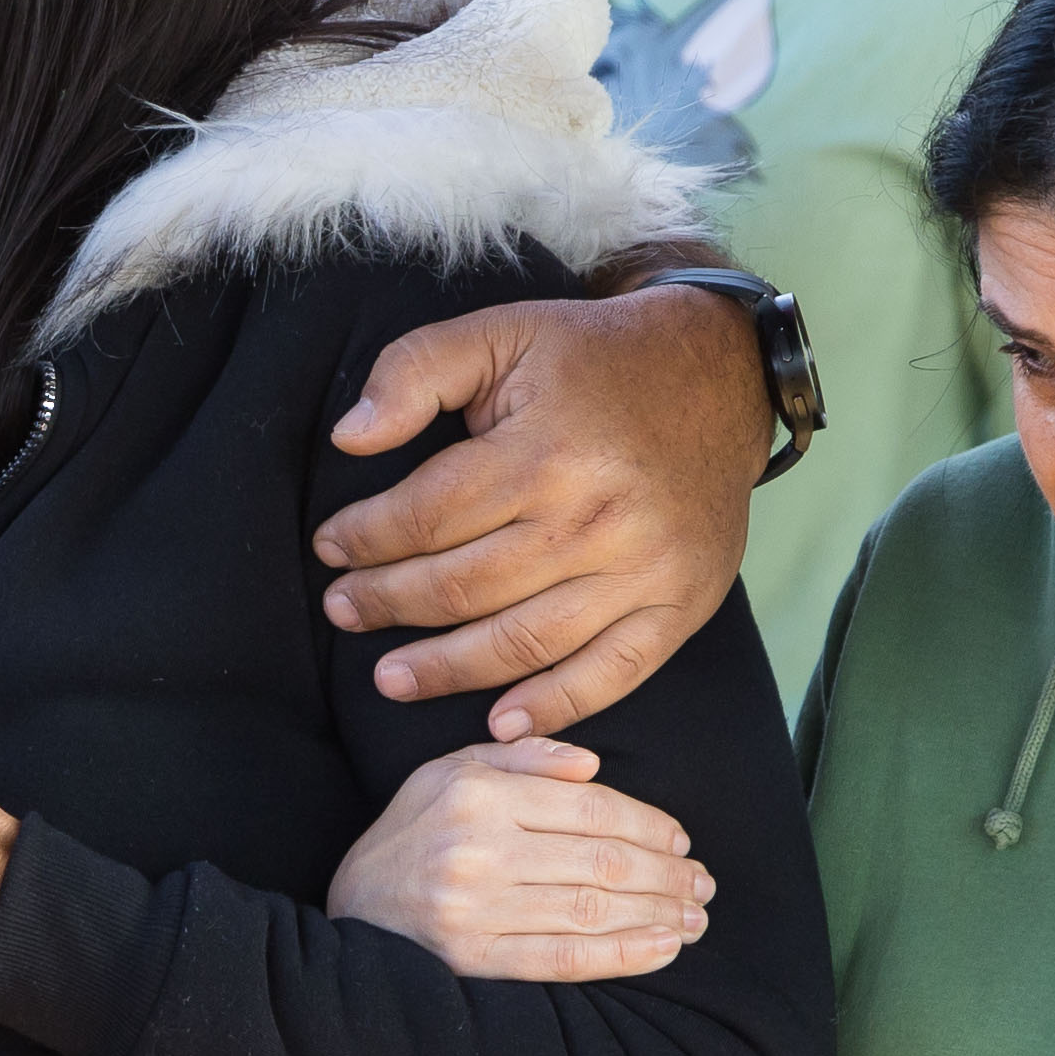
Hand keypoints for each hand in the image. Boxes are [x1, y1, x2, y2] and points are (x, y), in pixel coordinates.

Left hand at [314, 284, 763, 737]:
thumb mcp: (501, 332)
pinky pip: (612, 673)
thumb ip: (414, 370)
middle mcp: (596, 519)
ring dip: (447, 669)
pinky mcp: (680, 604)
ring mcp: (643, 570)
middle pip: (467, 585)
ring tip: (391, 677)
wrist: (721, 376)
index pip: (429, 514)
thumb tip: (350, 439)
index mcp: (547, 450)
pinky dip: (556, 707)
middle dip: (389, 603)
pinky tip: (500, 723)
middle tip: (343, 611)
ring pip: (525, 641)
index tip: (332, 548)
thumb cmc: (596, 360)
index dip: (367, 538)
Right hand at [326, 737, 711, 981]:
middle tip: (703, 884)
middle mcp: (478, 850)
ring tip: (695, 919)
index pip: (590, 807)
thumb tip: (591, 763)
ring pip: (592, 911)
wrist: (350, 909)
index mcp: (478, 795)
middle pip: (601, 861)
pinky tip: (662, 950)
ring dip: (658, 915)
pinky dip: (623, 955)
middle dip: (666, 874)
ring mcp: (475, 911)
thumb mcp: (449, 772)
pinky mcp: (473, 962)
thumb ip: (520, 757)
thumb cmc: (412, 834)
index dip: (649, 825)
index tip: (682, 841)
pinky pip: (564, 959)